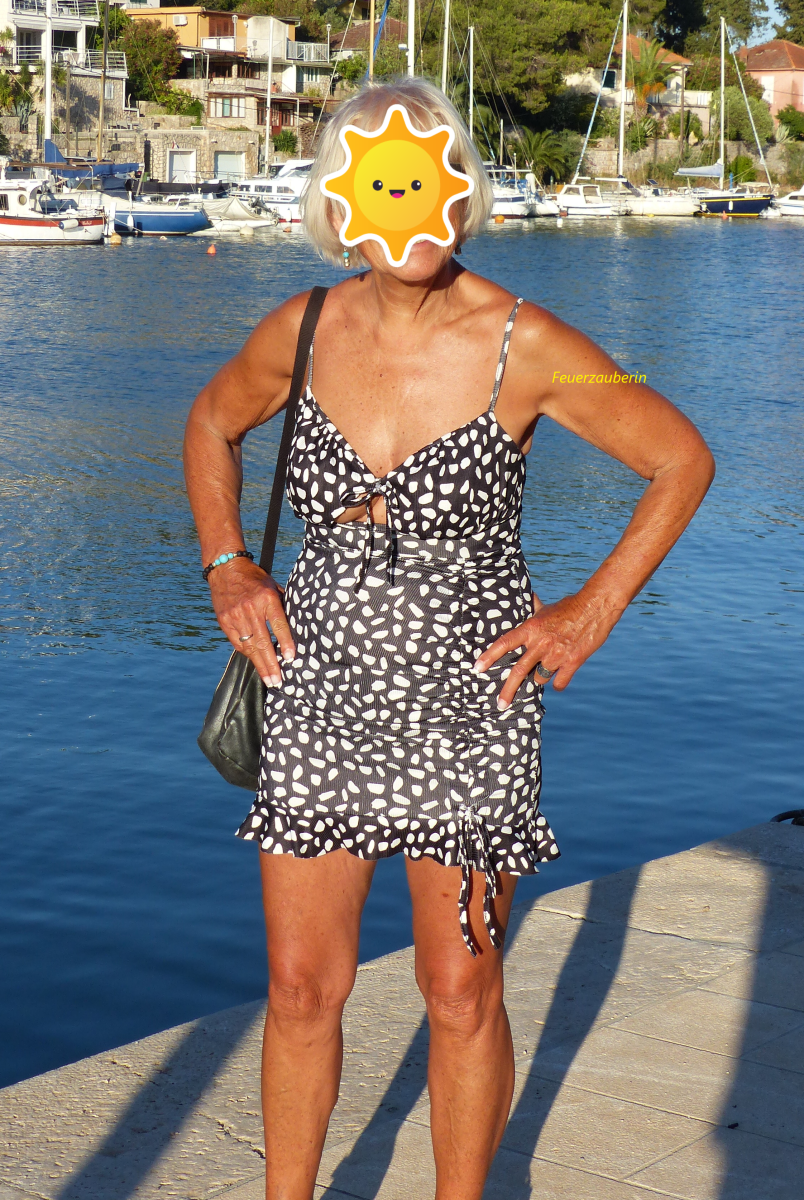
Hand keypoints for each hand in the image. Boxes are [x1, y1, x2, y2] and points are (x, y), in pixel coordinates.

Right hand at [207, 559, 294, 686]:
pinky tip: (255, 662)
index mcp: (266, 598)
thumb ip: (282, 605)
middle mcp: (251, 608)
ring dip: (259, 664)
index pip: (278, 624)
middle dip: (271, 664)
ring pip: (249, 646)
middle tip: (277, 680)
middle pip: (263, 641)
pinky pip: (238, 643)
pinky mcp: (225, 621)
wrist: (226, 569)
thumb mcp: (272, 586)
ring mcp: (236, 616)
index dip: (285, 642)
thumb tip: (295, 626)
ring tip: (268, 678)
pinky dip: (247, 653)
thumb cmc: (254, 578)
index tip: (290, 657)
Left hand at [473, 589, 622, 708]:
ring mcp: (556, 654)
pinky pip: (560, 683)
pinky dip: (559, 684)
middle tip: (500, 704)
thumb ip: (533, 609)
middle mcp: (540, 643)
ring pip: (540, 678)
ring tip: (547, 668)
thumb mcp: (546, 608)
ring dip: (541, 677)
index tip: (477, 668)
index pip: (504, 643)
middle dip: (508, 690)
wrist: (595, 607)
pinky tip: (560, 679)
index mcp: (531, 628)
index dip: (489, 656)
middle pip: (519, 671)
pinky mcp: (572, 662)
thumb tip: (527, 597)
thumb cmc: (570, 606)